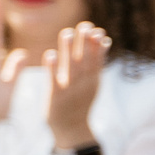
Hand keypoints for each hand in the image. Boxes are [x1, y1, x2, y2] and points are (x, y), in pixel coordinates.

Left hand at [46, 21, 110, 145]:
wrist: (71, 128)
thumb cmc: (80, 101)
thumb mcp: (93, 82)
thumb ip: (97, 62)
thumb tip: (104, 40)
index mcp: (93, 79)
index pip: (97, 59)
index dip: (98, 45)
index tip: (97, 30)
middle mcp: (83, 82)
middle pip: (85, 59)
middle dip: (85, 42)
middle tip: (85, 25)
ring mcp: (69, 88)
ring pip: (70, 66)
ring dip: (68, 49)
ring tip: (66, 32)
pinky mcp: (55, 95)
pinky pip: (53, 79)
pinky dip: (52, 67)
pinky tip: (50, 54)